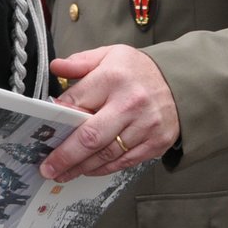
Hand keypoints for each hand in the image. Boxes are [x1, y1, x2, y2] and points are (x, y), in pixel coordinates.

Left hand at [40, 45, 179, 181]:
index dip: (58, 119)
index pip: (76, 102)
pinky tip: (89, 169)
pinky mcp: (156, 142)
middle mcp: (130, 102)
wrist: (182, 83)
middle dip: (65, 156)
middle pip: (90, 136)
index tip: (44, 131)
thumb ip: (81, 62)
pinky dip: (103, 168)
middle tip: (48, 167)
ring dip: (81, 167)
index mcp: (114, 77)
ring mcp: (145, 125)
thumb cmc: (140, 71)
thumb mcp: (110, 55)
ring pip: (106, 154)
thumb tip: (56, 67)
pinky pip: (124, 162)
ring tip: (63, 172)